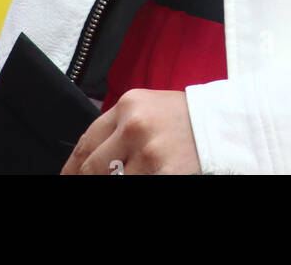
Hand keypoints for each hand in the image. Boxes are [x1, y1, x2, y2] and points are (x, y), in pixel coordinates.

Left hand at [61, 89, 201, 175]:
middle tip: (91, 181)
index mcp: (127, 106)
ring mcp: (148, 152)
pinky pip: (138, 186)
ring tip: (136, 171)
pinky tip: (150, 175)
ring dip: (122, 179)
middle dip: (89, 179)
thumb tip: (89, 160)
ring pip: (115, 181)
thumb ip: (118, 129)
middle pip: (93, 168)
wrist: (222, 124)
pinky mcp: (164, 173)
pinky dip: (140, 182)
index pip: (85, 144)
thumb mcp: (146, 109)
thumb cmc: (184, 118)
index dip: (71, 169)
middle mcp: (133, 126)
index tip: (67, 178)